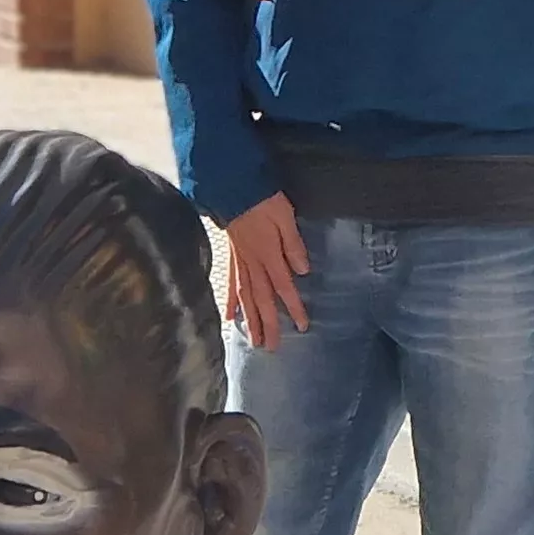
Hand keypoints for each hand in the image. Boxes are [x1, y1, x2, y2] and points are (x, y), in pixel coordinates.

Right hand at [219, 194, 311, 349]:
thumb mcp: (285, 216)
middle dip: (267, 324)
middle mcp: (253, 263)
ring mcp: (240, 261)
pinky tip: (230, 317)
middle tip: (271, 348)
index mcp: (268, 254)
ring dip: (250, 320)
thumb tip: (303, 270)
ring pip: (245, 297)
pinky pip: (231, 283)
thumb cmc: (262, 198)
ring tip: (253, 341)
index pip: (283, 287)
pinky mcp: (232, 256)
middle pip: (261, 299)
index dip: (293, 307)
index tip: (302, 326)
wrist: (233, 186)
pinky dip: (230, 301)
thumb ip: (293, 244)